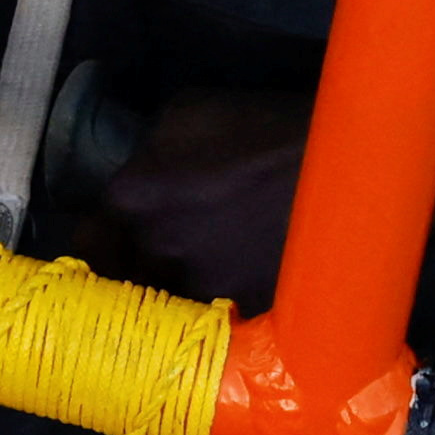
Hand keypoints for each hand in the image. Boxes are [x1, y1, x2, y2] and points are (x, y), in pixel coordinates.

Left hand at [77, 86, 310, 308]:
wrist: (348, 171)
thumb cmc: (267, 130)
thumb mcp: (193, 111)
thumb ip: (149, 148)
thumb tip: (139, 170)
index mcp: (133, 198)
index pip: (86, 240)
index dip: (101, 241)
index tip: (110, 242)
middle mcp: (157, 253)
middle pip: (125, 278)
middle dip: (136, 269)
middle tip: (160, 259)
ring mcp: (201, 291)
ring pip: (170, 305)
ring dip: (180, 293)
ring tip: (209, 276)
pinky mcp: (245, 319)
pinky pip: (217, 323)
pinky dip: (223, 312)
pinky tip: (243, 292)